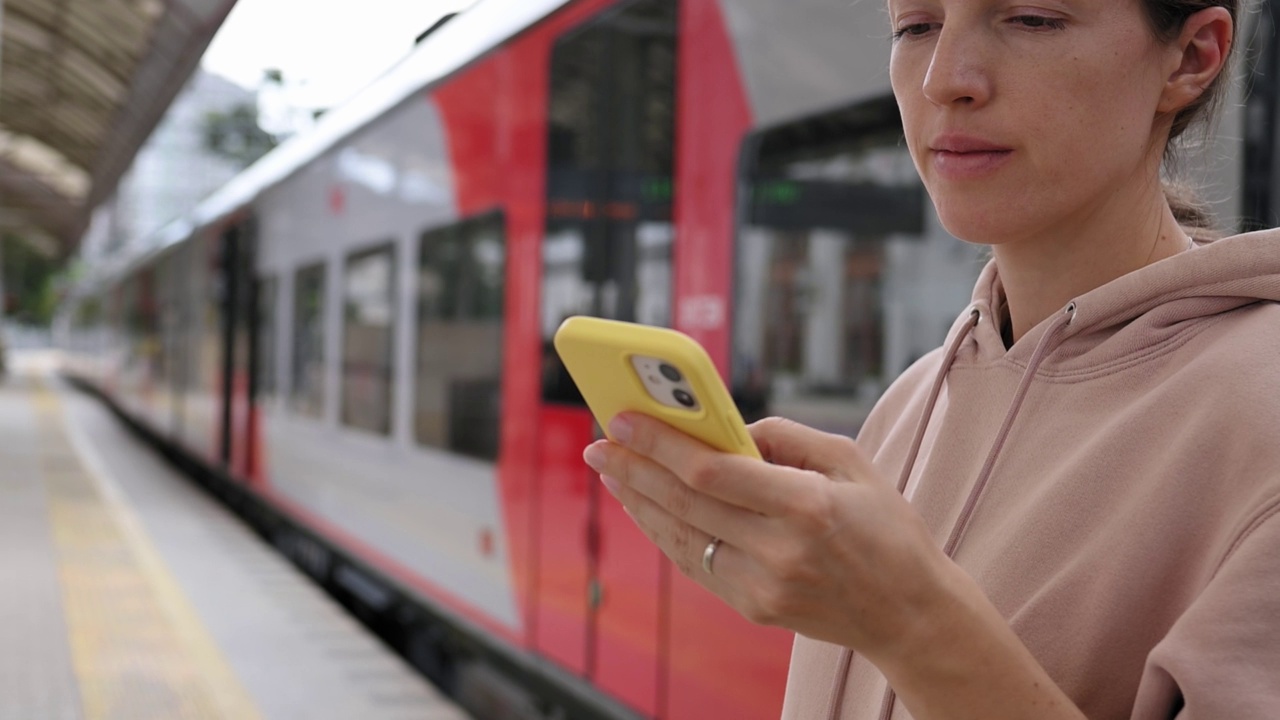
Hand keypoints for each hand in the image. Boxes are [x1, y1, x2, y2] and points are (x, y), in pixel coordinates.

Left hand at [582, 413, 952, 662]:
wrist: (909, 612)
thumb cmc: (886, 527)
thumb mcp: (850, 462)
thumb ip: (786, 437)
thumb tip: (726, 428)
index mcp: (806, 506)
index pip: (712, 472)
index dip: (660, 444)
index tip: (623, 419)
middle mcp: (779, 551)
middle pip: (684, 503)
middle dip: (634, 469)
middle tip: (599, 443)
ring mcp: (764, 586)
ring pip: (681, 537)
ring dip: (639, 502)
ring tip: (612, 471)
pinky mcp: (755, 608)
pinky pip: (696, 563)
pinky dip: (665, 532)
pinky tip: (646, 507)